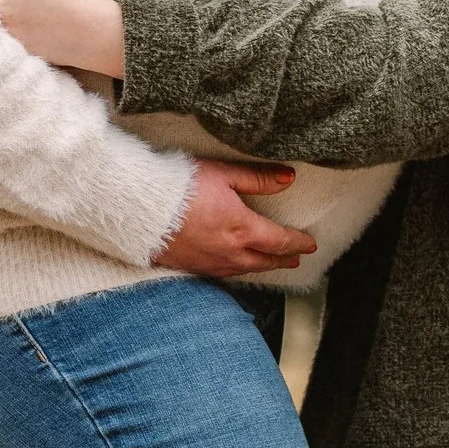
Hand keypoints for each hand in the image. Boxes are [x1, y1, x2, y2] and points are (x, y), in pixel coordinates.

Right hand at [151, 160, 318, 276]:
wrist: (139, 209)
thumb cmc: (180, 186)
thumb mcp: (224, 174)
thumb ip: (258, 179)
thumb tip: (288, 179)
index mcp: (242, 229)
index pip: (279, 240)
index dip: (297, 243)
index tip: (309, 244)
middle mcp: (229, 252)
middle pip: (264, 260)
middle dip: (282, 259)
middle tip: (295, 259)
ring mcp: (208, 262)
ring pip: (243, 270)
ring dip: (260, 267)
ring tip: (268, 264)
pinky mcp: (189, 266)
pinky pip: (220, 273)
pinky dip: (235, 271)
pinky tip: (233, 268)